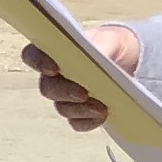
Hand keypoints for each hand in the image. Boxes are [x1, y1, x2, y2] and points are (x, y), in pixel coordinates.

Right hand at [22, 23, 138, 130]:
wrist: (129, 63)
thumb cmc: (112, 46)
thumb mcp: (111, 39)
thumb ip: (102, 44)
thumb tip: (98, 53)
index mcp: (55, 52)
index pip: (32, 55)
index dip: (38, 62)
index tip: (54, 69)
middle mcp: (55, 76)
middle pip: (47, 87)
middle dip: (64, 92)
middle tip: (83, 94)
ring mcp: (66, 97)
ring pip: (61, 107)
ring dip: (79, 109)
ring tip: (101, 108)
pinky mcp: (79, 114)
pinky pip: (76, 122)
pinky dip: (88, 122)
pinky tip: (102, 117)